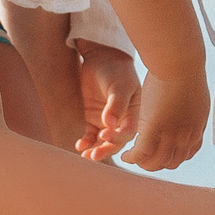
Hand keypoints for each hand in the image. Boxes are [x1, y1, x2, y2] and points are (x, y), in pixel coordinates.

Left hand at [74, 45, 141, 162]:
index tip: (104, 135)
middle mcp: (123, 120)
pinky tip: (80, 145)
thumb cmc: (115, 70)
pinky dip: (86, 141)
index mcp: (134, 113)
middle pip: (116, 141)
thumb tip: (110, 124)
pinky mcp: (94, 118)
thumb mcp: (119, 85)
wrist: (102, 57)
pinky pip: (91, 135)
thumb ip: (116, 104)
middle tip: (93, 156)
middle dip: (105, 150)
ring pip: (103, 141)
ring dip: (95, 150)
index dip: (118, 138)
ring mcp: (108, 121)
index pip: (128, 132)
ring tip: (85, 155)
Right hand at [120, 66, 208, 172]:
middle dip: (158, 163)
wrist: (180, 63)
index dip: (173, 157)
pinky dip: (132, 158)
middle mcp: (185, 136)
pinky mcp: (152, 130)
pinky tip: (126, 155)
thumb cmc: (187, 70)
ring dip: (143, 163)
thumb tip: (192, 108)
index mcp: (196, 128)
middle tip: (145, 157)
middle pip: (171, 162)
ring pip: (155, 162)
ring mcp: (169, 135)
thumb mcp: (196, 94)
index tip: (163, 152)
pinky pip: (140, 153)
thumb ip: (193, 107)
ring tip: (133, 158)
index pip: (187, 154)